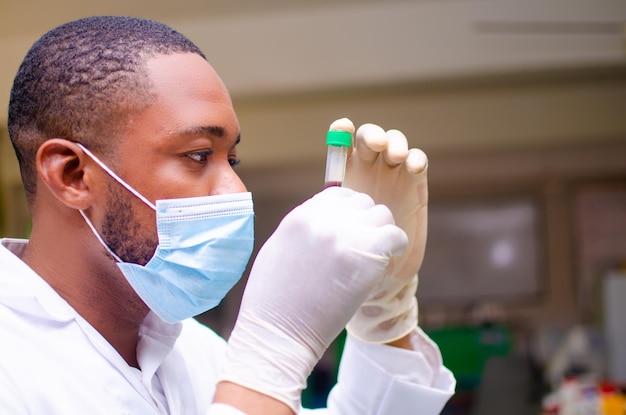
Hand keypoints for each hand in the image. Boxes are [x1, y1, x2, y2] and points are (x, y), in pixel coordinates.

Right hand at [218, 186, 407, 411]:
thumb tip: (329, 221)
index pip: (339, 195)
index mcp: (301, 216)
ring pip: (382, 215)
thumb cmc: (274, 300)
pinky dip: (396, 248)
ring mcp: (345, 234)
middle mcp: (323, 218)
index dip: (350, 212)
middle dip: (366, 224)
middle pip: (363, 203)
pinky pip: (396, 236)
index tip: (353, 231)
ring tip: (374, 258)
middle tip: (364, 249)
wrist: (278, 331)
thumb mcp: (279, 249)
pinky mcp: (366, 254)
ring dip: (382, 234)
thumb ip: (305, 229)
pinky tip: (384, 265)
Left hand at [341, 118, 428, 343]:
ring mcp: (393, 178)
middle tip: (375, 145)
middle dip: (372, 136)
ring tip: (395, 156)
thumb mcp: (331, 238)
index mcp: (344, 177)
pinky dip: (416, 159)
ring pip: (395, 145)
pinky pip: (417, 164)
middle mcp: (369, 173)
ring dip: (395, 144)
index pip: (343, 146)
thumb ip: (326, 219)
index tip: (342, 127)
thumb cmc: (346, 257)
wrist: (375, 282)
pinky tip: (413, 166)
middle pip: (370, 140)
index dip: (343, 132)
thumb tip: (315, 207)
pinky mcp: (416, 188)